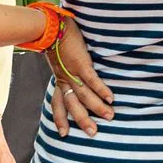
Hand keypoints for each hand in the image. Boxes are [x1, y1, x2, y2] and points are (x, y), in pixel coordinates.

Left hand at [46, 21, 114, 137]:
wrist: (52, 27)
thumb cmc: (57, 39)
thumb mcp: (58, 57)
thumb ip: (64, 66)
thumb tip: (69, 69)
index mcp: (58, 79)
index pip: (57, 104)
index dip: (60, 119)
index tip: (63, 134)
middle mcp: (64, 80)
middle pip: (73, 106)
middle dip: (82, 120)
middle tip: (93, 132)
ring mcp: (73, 73)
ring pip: (85, 96)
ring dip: (97, 108)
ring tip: (110, 116)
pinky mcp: (82, 64)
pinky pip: (93, 81)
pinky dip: (102, 90)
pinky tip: (111, 98)